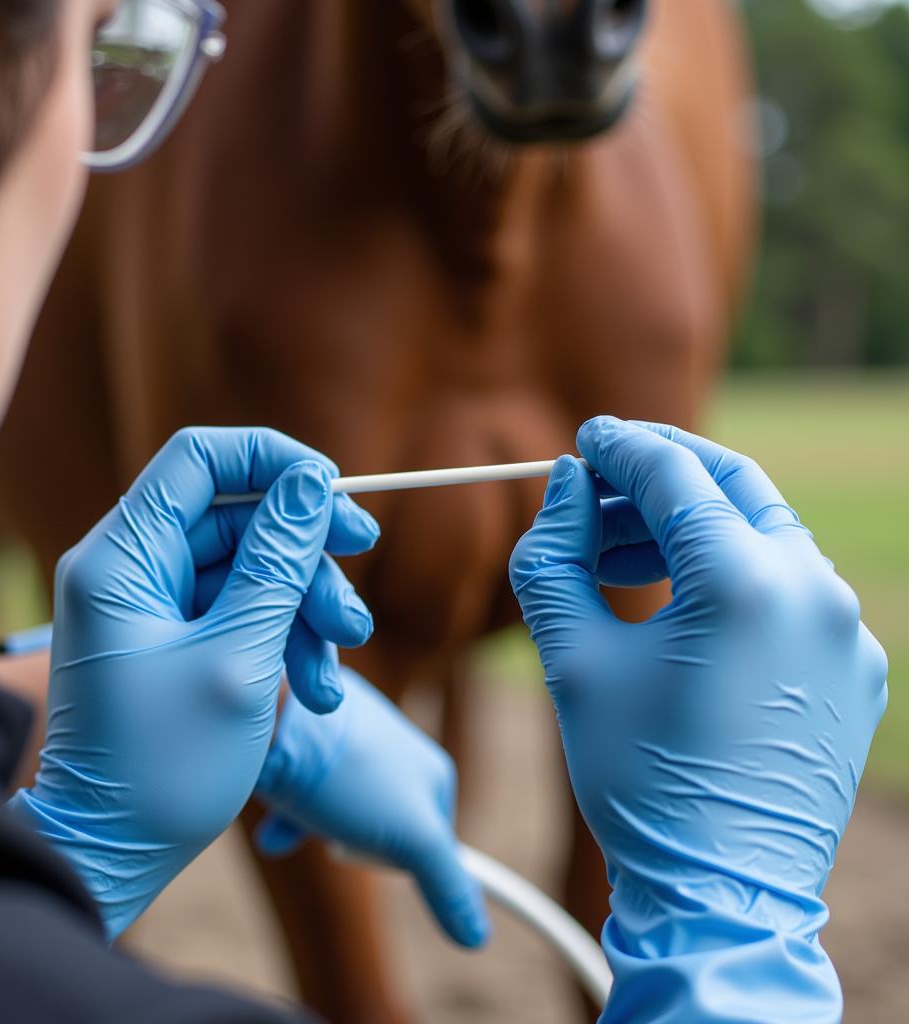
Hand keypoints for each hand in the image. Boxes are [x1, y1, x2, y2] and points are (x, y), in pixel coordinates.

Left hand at [10, 428, 378, 937]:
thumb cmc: (162, 768)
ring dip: (307, 608)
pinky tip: (316, 692)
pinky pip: (244, 610)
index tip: (335, 490)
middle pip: (238, 514)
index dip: (273, 458)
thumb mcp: (239, 657)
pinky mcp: (176, 638)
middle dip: (308, 550)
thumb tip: (312, 482)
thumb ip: (278, 560)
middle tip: (361, 571)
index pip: (198, 457)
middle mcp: (132, 568)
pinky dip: (286, 640)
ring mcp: (155, 604)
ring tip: (338, 668)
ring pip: (252, 567)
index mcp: (122, 558)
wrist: (113, 855)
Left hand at [254, 667, 490, 948]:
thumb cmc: (347, 776)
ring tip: (299, 820)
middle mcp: (398, 750)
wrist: (276, 717)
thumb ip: (447, 886)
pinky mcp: (313, 739)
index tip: (378, 857)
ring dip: (318, 828)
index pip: (435, 844)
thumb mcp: (411, 838)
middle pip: (384, 828)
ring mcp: (355, 741)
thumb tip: (478, 938)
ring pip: (342, 810)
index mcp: (433, 771)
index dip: (405, 863)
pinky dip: (290, 815)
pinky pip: (308, 790)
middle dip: (356, 842)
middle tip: (335, 836)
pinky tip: (274, 829)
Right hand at [510, 417, 887, 1022]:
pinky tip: (677, 605)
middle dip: (659, 475)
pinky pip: (788, 589)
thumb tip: (566, 486)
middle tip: (599, 484)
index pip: (676, 474)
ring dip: (689, 528)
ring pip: (762, 535)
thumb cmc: (638, 778)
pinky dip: (729, 574)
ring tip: (619, 557)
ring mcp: (845, 632)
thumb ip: (555, 558)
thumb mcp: (575, 661)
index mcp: (745, 584)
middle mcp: (814, 592)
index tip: (585, 441)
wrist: (720, 896)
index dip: (621, 448)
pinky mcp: (852, 667)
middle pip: (732, 487)